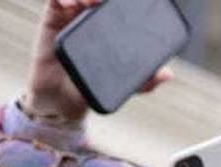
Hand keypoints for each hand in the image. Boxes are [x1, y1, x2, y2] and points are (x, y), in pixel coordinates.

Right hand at [27, 0, 172, 121]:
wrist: (62, 102)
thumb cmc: (92, 90)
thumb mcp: (122, 87)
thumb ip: (145, 81)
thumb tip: (168, 74)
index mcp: (111, 29)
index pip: (117, 7)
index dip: (124, 1)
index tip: (138, 0)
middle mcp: (92, 19)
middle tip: (106, 0)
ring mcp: (72, 18)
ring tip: (92, 1)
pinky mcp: (53, 22)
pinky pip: (56, 2)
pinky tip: (70, 4)